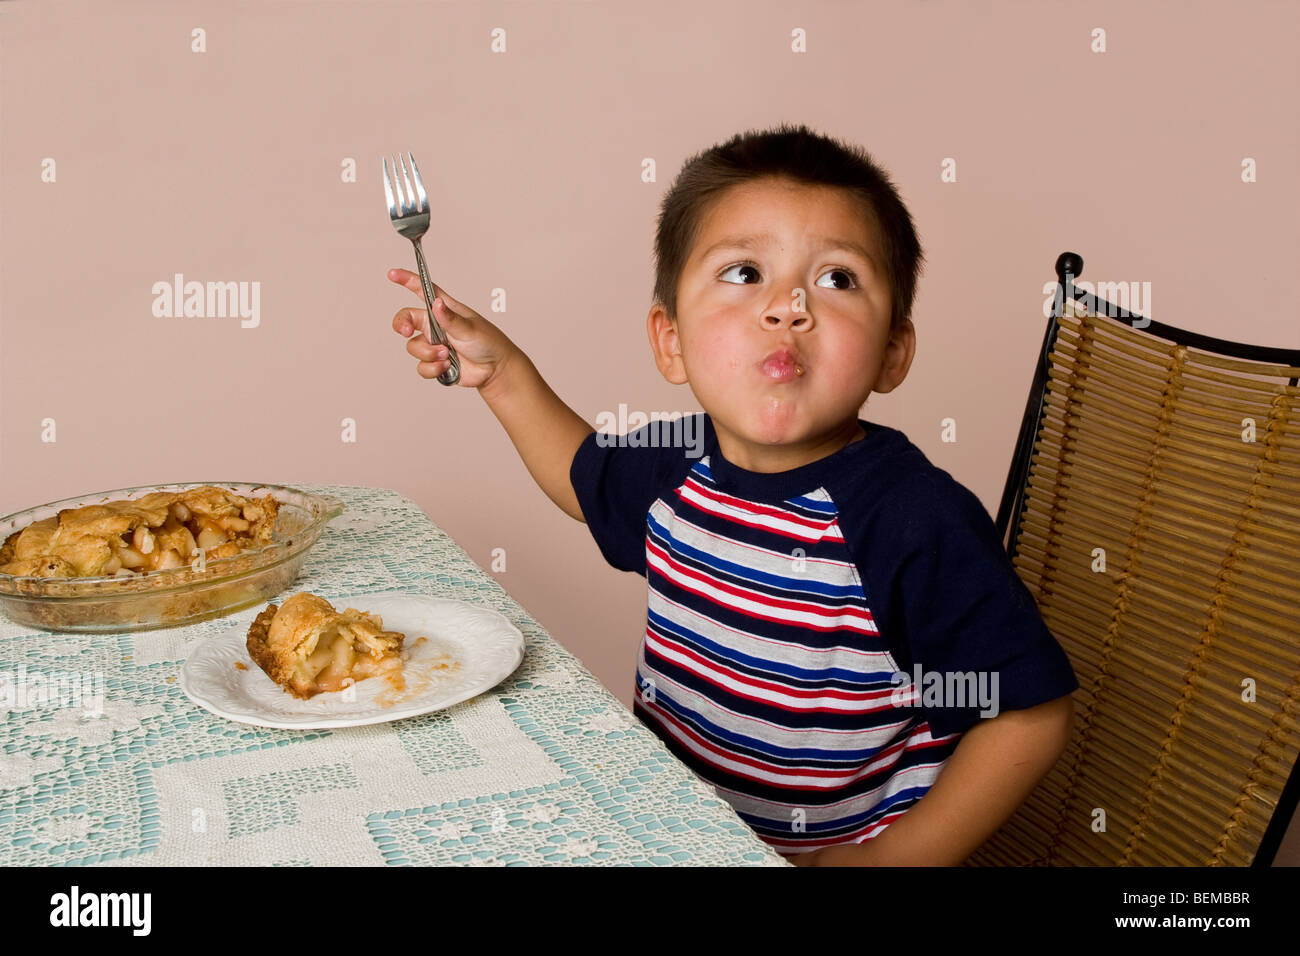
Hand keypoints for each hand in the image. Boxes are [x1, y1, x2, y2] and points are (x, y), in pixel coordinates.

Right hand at [387, 268, 518, 392]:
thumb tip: (437, 304)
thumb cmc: (488, 342)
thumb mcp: (470, 328)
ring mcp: (433, 344)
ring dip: (429, 353)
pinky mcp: (434, 362)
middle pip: (406, 320)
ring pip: (413, 347)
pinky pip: (421, 366)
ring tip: (447, 354)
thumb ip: (450, 319)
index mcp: (444, 310)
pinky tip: (447, 366)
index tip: (392, 274)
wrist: (495, 369)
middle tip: (407, 331)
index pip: (423, 291)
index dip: (407, 280)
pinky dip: (433, 368)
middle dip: (401, 325)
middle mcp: (435, 325)